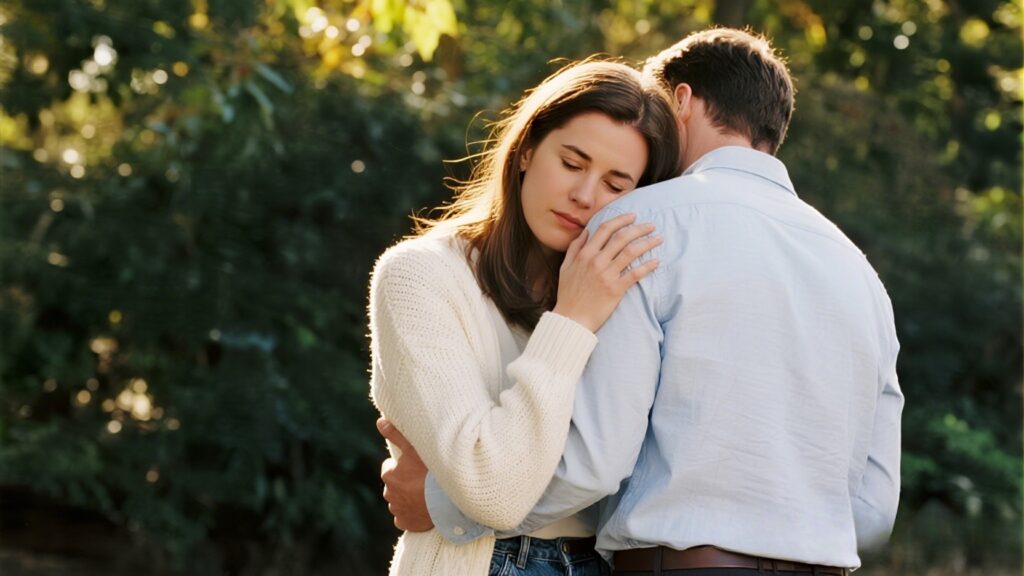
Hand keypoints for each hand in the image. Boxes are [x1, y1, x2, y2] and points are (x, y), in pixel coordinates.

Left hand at [377, 418, 433, 531]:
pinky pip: (404, 518)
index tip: (414, 466)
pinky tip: (422, 509)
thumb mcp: (413, 448)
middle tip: (422, 479)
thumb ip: (395, 433)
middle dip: (404, 482)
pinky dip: (411, 514)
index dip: (402, 466)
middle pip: (394, 485)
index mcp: (389, 475)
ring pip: (399, 501)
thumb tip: (379, 421)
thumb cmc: (430, 471)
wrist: (446, 500)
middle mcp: (389, 493)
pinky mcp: (405, 523)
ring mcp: (397, 510)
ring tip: (425, 493)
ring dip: (408, 498)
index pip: (389, 468)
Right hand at [553, 213, 661, 332]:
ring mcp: (607, 275)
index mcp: (585, 254)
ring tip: (659, 239)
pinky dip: (647, 266)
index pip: (605, 229)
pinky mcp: (616, 289)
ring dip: (647, 243)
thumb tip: (586, 232)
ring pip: (631, 252)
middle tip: (651, 225)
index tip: (633, 216)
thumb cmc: (568, 294)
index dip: (621, 219)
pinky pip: (635, 274)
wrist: (571, 319)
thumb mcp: (565, 267)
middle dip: (639, 228)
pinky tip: (657, 261)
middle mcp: (596, 261)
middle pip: (622, 237)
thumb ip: (575, 248)